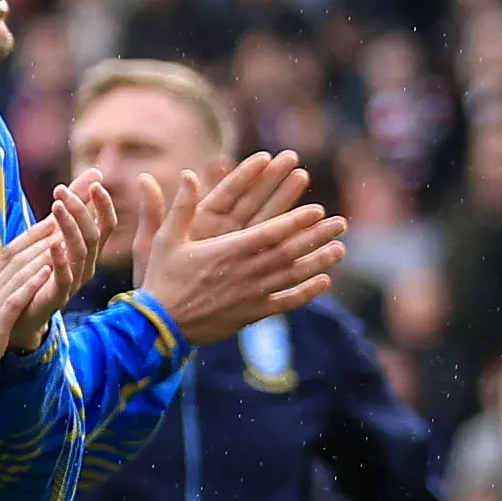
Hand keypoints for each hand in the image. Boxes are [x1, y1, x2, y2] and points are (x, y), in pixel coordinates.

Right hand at [135, 151, 346, 340]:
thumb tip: (188, 174)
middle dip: (317, 235)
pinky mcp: (252, 314)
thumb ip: (180, 207)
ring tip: (340, 249)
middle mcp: (246, 272)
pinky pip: (286, 302)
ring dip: (319, 261)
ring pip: (293, 275)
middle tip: (341, 223)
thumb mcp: (165, 239)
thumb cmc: (161, 278)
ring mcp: (252, 294)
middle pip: (290, 251)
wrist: (160, 325)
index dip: (296, 220)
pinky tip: (324, 282)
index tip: (317, 210)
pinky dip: (307, 293)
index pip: (271, 232)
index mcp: (228, 250)